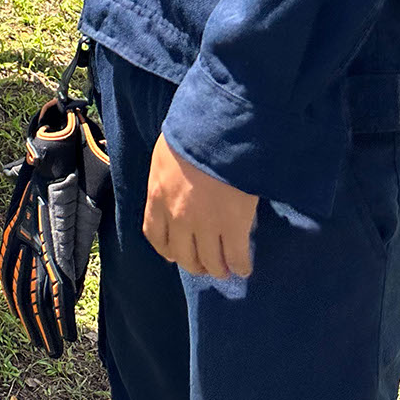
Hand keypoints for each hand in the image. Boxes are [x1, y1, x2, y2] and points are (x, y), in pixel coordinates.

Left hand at [143, 134, 257, 279]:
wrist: (219, 129)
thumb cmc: (191, 133)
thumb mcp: (165, 155)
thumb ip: (166, 178)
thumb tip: (172, 187)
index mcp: (158, 197)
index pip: (156, 235)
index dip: (167, 250)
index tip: (175, 254)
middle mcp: (178, 217)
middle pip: (183, 255)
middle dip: (195, 264)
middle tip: (205, 265)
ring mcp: (206, 224)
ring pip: (210, 262)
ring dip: (218, 269)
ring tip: (226, 269)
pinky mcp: (233, 225)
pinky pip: (235, 256)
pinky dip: (241, 266)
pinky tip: (244, 267)